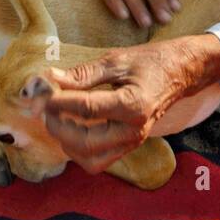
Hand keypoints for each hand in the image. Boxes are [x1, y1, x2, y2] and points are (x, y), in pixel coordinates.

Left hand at [20, 35, 219, 174]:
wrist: (180, 73)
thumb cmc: (150, 61)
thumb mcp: (116, 60)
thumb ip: (82, 74)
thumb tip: (50, 78)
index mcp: (133, 104)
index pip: (86, 109)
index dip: (58, 101)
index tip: (39, 93)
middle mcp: (133, 130)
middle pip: (85, 142)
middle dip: (58, 127)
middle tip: (43, 108)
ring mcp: (132, 142)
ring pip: (90, 159)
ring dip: (67, 143)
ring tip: (56, 118)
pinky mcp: (129, 145)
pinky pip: (98, 159)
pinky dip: (79, 149)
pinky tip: (70, 127)